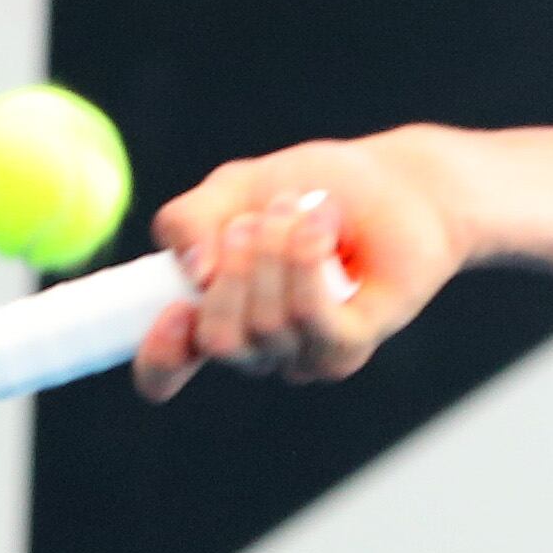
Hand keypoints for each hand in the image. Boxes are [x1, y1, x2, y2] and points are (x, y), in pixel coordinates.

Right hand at [131, 131, 467, 401]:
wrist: (393, 181)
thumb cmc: (314, 188)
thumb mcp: (233, 189)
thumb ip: (189, 221)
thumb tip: (192, 271)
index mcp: (217, 314)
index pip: (166, 371)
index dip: (159, 356)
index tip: (174, 310)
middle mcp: (258, 344)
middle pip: (219, 340)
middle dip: (235, 267)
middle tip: (260, 217)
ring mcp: (305, 352)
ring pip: (266, 326)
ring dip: (277, 251)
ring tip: (303, 209)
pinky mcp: (350, 344)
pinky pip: (312, 321)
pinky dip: (307, 263)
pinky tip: (321, 228)